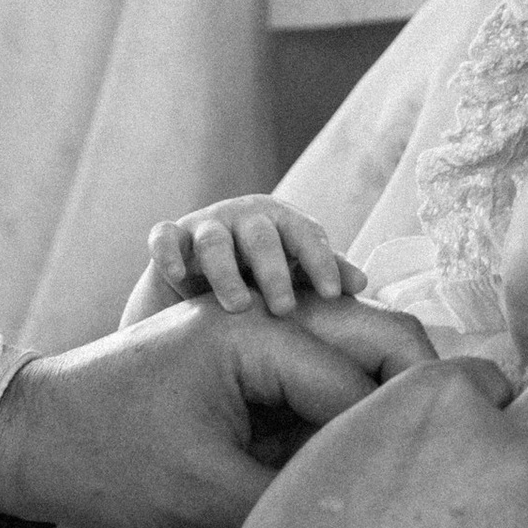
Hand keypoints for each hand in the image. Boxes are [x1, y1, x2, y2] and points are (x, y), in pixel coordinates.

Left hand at [0, 295, 437, 527]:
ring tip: (399, 470)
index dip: (393, 442)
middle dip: (413, 398)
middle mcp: (267, 317)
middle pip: (379, 340)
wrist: (32, 438)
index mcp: (255, 333)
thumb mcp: (205, 492)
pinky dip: (341, 416)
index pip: (361, 385)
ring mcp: (260, 333)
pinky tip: (351, 467)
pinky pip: (321, 378)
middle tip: (441, 465)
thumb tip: (369, 514)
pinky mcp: (250, 362)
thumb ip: (294, 494)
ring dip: (378, 406)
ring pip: (356, 358)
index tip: (424, 494)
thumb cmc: (106, 459)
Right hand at [126, 195, 364, 323]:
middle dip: (273, 271)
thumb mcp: (297, 276)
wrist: (200, 284)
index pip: (306, 234)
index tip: (332, 295)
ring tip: (239, 307)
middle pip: (260, 236)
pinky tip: (181, 278)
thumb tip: (362, 283)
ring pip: (214, 241)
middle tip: (284, 309)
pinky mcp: (171, 237)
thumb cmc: (262, 279)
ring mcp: (205, 225)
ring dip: (226, 273)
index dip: (321, 262)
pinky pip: (164, 238)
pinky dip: (170, 254)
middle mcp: (244, 217)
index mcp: (281, 222)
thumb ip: (326, 275)